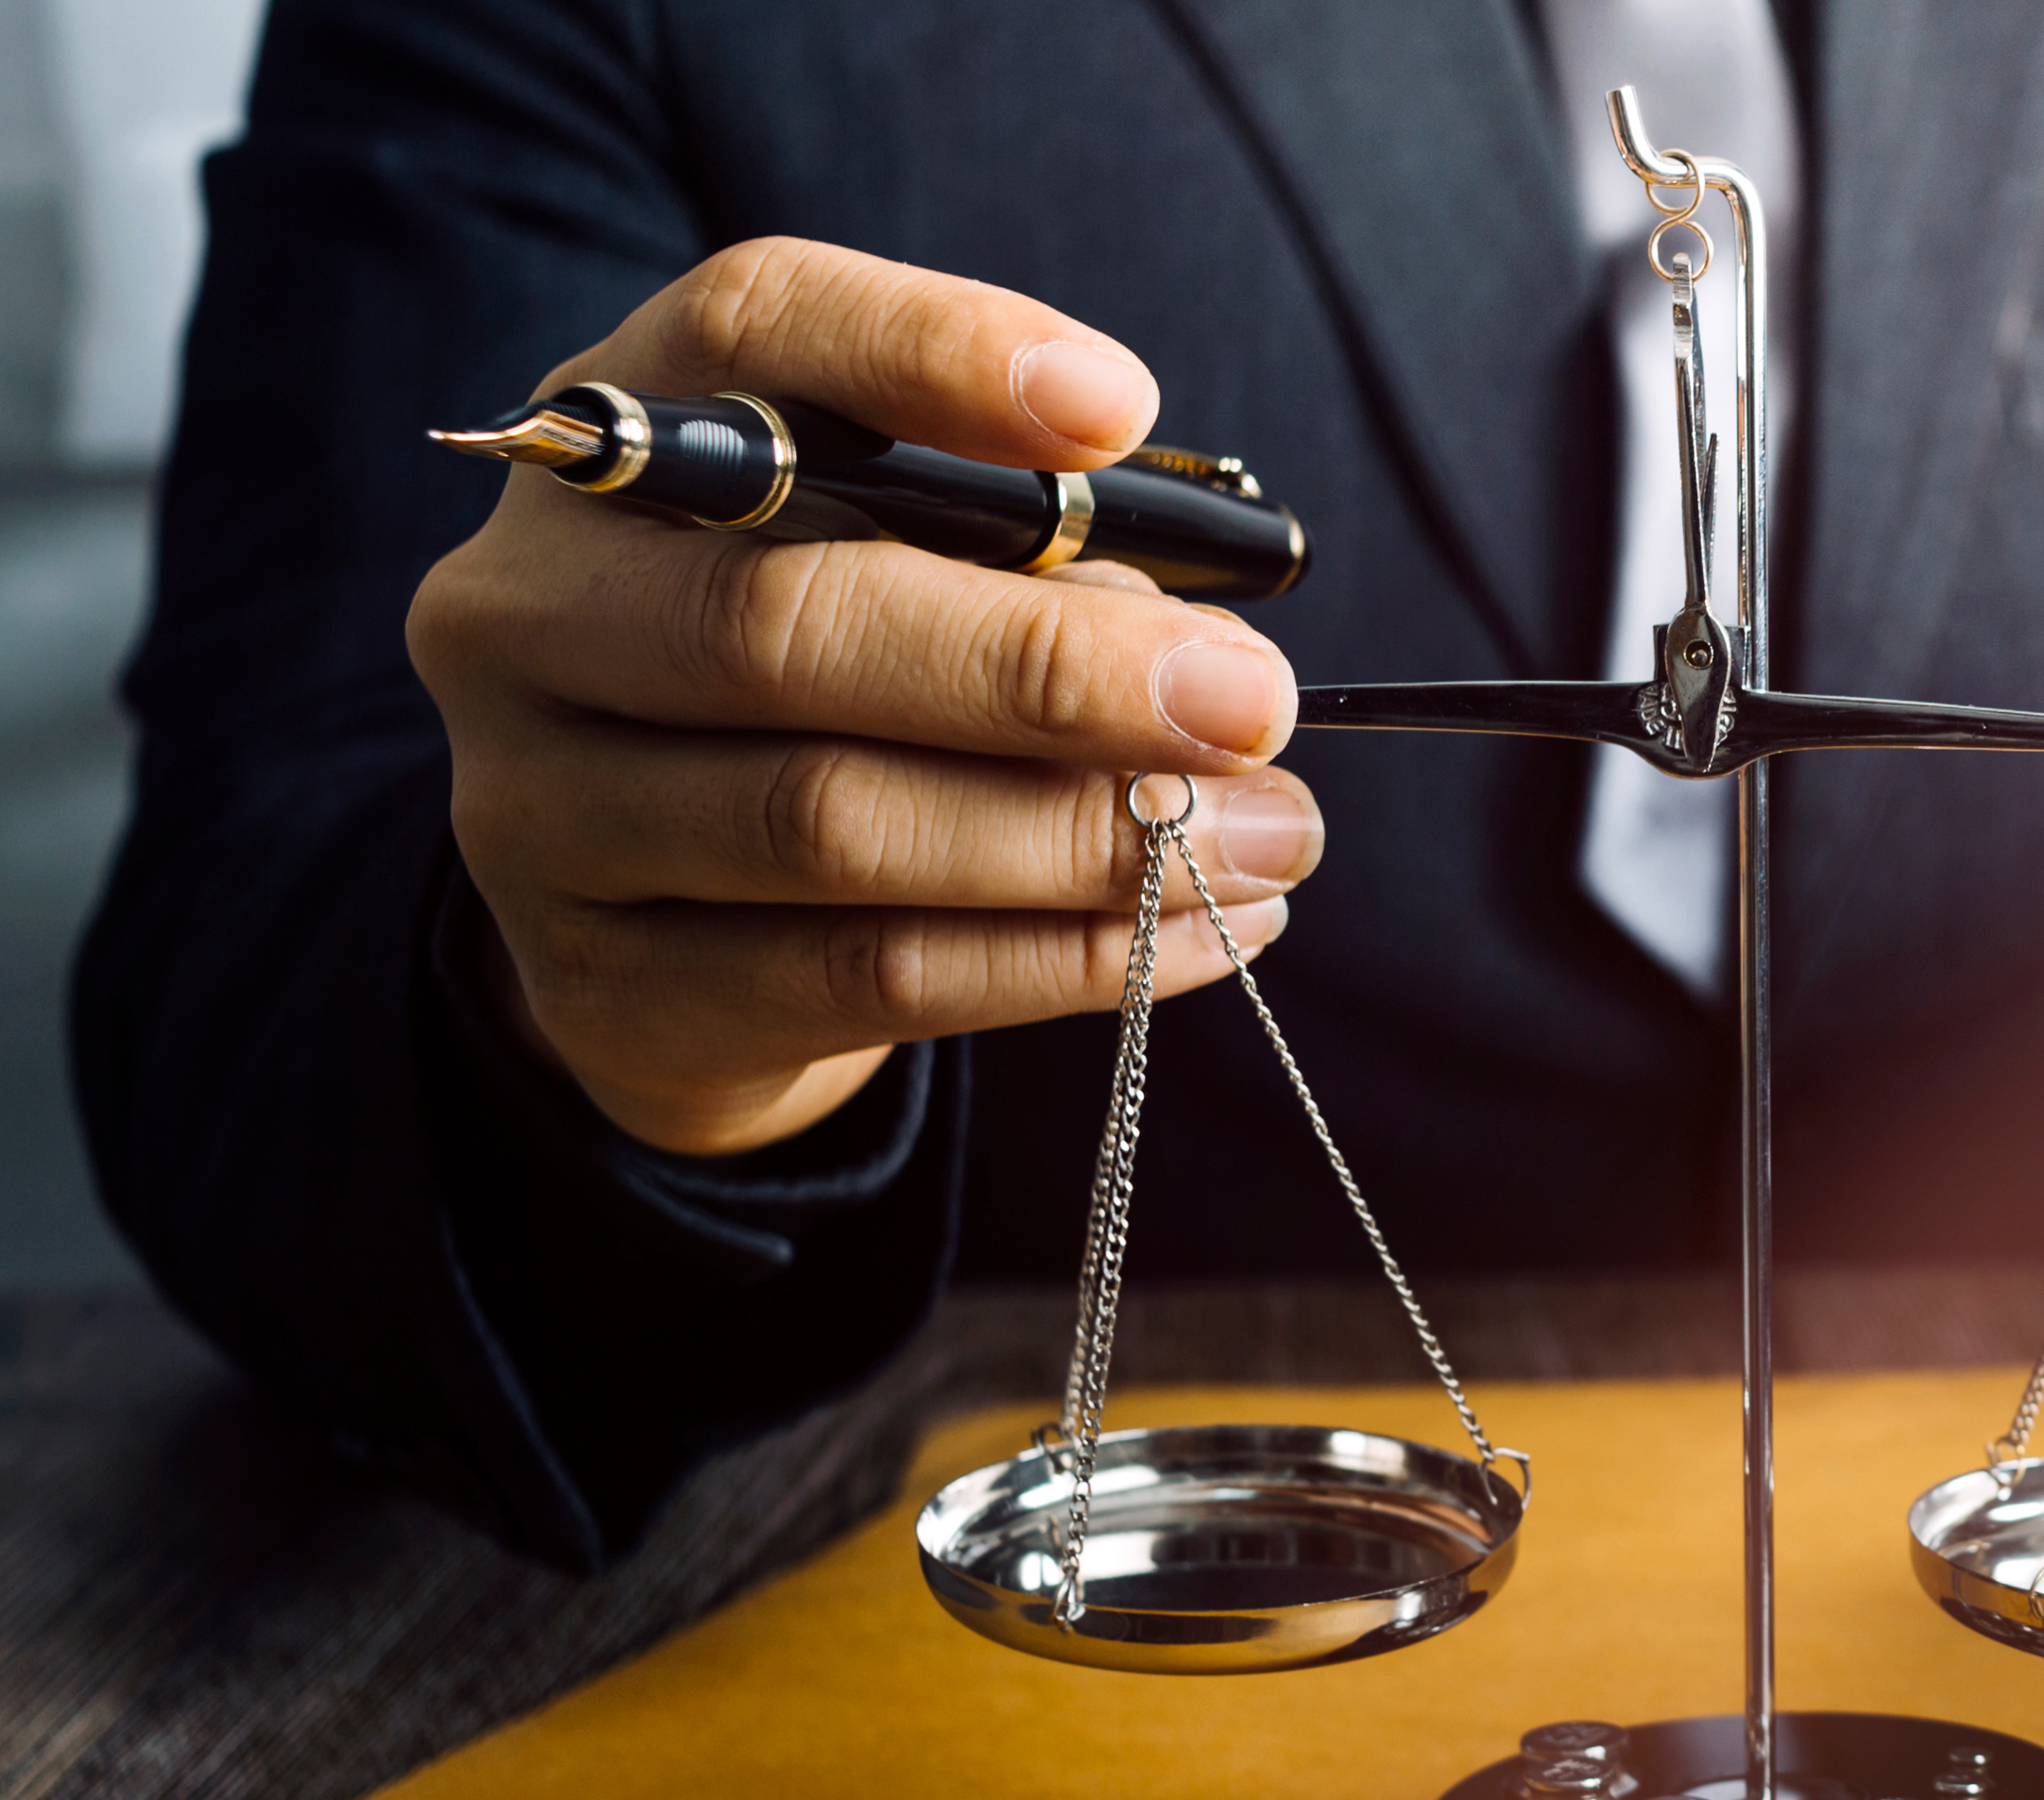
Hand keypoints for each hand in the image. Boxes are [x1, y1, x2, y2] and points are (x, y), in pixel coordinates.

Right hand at [407, 237, 1314, 1156]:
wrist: (665, 913)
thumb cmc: (842, 674)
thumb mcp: (911, 562)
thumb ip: (1029, 557)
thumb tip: (1206, 664)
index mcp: (619, 437)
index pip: (745, 331)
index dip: (927, 350)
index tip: (1118, 406)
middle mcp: (529, 609)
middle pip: (781, 623)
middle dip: (1050, 669)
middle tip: (1254, 702)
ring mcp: (534, 806)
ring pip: (825, 822)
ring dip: (1081, 838)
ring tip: (1274, 836)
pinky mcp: (601, 982)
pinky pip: (861, 975)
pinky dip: (1061, 959)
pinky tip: (1204, 932)